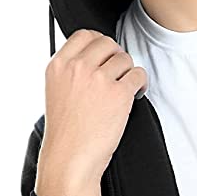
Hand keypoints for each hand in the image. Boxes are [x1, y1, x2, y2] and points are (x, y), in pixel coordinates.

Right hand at [40, 28, 147, 190]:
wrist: (70, 159)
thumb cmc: (65, 134)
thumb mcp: (56, 92)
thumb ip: (70, 71)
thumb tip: (94, 57)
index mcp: (58, 66)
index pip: (84, 36)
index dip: (99, 44)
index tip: (104, 54)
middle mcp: (77, 68)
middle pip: (107, 43)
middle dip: (115, 56)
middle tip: (117, 72)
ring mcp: (98, 79)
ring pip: (124, 58)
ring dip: (128, 71)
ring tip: (124, 88)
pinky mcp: (119, 94)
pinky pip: (138, 75)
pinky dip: (140, 83)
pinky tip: (135, 93)